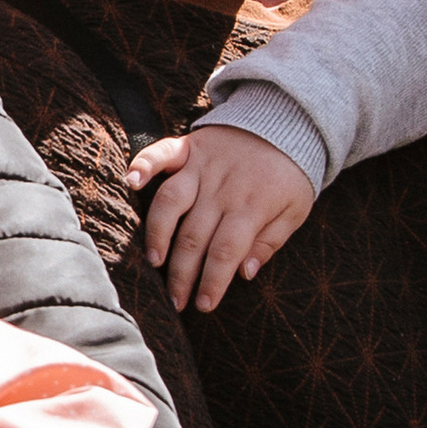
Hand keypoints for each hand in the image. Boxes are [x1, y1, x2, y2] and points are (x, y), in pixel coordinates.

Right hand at [126, 123, 314, 312]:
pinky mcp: (189, 148)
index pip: (225, 253)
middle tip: (175, 301)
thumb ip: (270, 243)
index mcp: (251, 207)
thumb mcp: (295, 212)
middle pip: (194, 237)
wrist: (287, 123)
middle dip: (182, 274)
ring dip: (158, 234)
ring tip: (154, 262)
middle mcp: (222, 189)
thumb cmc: (289, 174)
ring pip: (171, 203)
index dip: (212, 282)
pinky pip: (161, 154)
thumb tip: (245, 274)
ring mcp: (202, 167)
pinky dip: (144, 165)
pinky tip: (131, 183)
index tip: (203, 305)